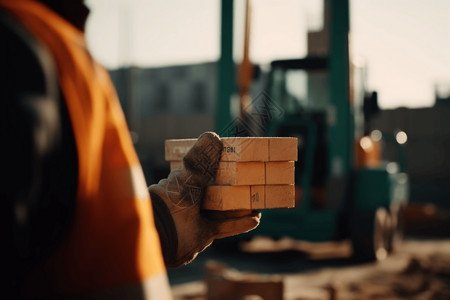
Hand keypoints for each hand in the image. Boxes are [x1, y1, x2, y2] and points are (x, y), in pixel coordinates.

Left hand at [149, 132, 260, 266]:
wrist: (160, 237)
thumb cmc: (170, 202)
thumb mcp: (187, 177)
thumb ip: (201, 159)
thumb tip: (215, 136)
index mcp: (183, 181)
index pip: (204, 169)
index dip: (221, 165)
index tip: (239, 161)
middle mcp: (190, 199)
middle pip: (217, 191)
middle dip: (235, 188)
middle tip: (253, 183)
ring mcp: (196, 217)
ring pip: (223, 210)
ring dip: (241, 207)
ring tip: (258, 203)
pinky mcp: (203, 234)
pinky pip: (224, 227)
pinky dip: (240, 224)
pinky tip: (255, 219)